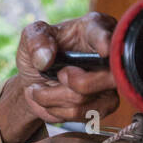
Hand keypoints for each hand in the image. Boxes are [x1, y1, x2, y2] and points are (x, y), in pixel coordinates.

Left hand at [0, 11, 118, 142]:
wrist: (37, 80)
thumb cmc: (39, 52)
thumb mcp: (31, 37)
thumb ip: (36, 40)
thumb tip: (46, 58)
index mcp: (94, 28)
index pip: (104, 33)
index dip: (105, 42)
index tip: (104, 49)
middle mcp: (110, 54)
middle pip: (104, 76)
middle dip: (70, 81)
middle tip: (55, 75)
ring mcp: (111, 81)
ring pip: (85, 98)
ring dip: (53, 98)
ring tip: (40, 90)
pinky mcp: (107, 103)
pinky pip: (84, 114)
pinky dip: (59, 111)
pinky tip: (51, 101)